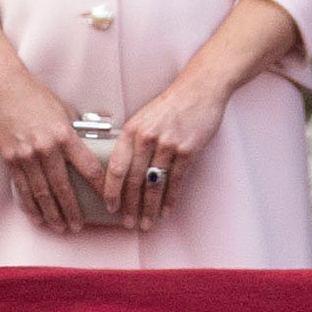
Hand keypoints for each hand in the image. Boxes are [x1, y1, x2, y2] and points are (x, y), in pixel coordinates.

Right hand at [0, 71, 104, 233]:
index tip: (108, 199)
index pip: (88, 166)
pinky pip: (22, 188)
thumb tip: (96, 139)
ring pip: (42, 193)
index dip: (100, 185)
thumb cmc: (39, 97)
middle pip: (63, 187)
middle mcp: (47, 148)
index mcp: (66, 135)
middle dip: (72, 210)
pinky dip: (30, 205)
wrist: (6, 88)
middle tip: (79, 226)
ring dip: (52, 213)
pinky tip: (37, 217)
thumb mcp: (66, 109)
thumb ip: (78, 129)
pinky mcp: (11, 159)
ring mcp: (27, 156)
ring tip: (60, 227)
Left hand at [103, 76, 227, 230]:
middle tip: (129, 224)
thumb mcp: (144, 117)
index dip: (111, 192)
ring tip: (147, 223)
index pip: (115, 167)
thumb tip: (123, 173)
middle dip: (130, 207)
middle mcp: (147, 137)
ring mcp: (168, 144)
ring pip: (154, 185)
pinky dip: (170, 200)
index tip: (110, 208)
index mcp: (132, 129)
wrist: (201, 88)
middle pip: (133, 181)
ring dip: (149, 209)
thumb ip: (133, 141)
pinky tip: (166, 211)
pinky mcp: (187, 150)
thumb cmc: (172, 104)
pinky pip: (175, 181)